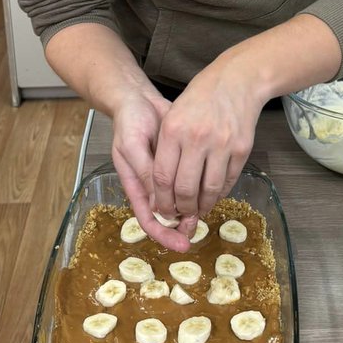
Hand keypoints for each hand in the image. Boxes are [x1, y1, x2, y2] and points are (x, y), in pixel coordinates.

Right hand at [110, 90, 192, 252]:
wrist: (140, 99)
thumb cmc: (130, 121)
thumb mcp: (133, 145)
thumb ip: (145, 172)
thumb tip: (157, 203)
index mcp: (136, 185)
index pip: (148, 219)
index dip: (164, 234)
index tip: (182, 244)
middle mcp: (151, 184)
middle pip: (166, 215)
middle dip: (182, 225)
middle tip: (199, 229)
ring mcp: (165, 174)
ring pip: (179, 200)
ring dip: (192, 209)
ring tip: (208, 213)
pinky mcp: (180, 161)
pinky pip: (190, 180)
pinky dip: (200, 187)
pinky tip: (213, 189)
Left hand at [149, 62, 264, 223]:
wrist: (237, 79)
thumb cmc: (201, 96)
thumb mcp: (173, 113)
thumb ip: (166, 147)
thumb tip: (160, 186)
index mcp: (173, 129)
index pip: (162, 177)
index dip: (161, 200)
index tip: (162, 209)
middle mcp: (197, 138)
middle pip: (185, 188)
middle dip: (181, 208)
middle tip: (180, 214)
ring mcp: (222, 144)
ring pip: (209, 189)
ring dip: (202, 206)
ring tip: (198, 210)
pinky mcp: (242, 149)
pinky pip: (229, 181)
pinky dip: (220, 193)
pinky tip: (213, 195)